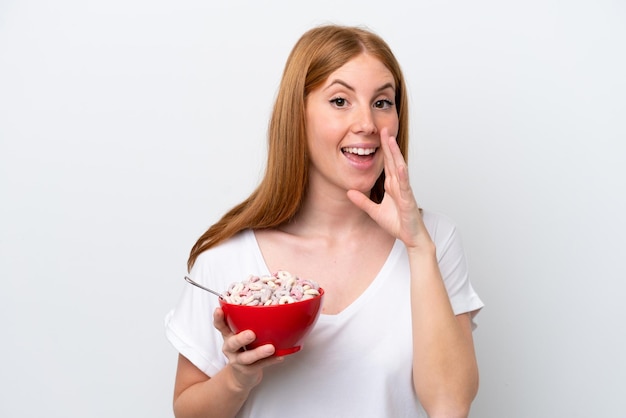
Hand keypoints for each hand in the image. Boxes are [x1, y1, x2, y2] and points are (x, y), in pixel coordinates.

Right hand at [213, 307, 283, 390]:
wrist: (242, 375)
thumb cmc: (245, 348)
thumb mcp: (241, 334)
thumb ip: (248, 323)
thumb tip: (270, 306)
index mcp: (228, 336)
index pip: (221, 326)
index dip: (218, 319)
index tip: (219, 310)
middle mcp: (230, 348)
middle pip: (232, 343)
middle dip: (241, 338)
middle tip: (251, 334)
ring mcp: (238, 361)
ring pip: (247, 357)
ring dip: (259, 352)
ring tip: (270, 348)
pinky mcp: (247, 371)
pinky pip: (260, 366)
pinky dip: (271, 360)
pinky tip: (279, 356)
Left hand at [347, 128, 429, 248]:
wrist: (411, 237)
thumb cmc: (398, 223)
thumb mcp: (374, 212)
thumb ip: (362, 201)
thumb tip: (349, 191)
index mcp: (392, 185)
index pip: (386, 163)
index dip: (383, 149)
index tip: (378, 135)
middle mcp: (399, 184)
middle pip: (393, 161)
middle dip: (388, 145)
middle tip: (384, 128)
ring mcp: (404, 191)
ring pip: (399, 168)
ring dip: (395, 154)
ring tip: (390, 140)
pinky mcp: (408, 200)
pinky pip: (405, 186)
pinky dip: (402, 176)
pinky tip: (399, 166)